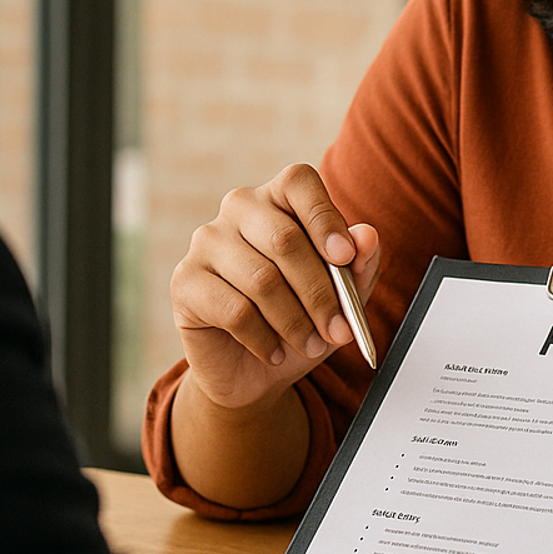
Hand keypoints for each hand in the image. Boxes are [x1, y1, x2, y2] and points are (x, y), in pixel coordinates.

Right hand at [168, 163, 381, 412]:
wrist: (254, 370)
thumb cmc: (300, 319)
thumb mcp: (342, 295)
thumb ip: (360, 263)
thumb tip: (367, 235)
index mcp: (278, 198)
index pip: (299, 182)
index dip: (324, 218)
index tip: (345, 257)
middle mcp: (238, 209)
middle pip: (284, 239)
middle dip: (320, 292)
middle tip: (338, 329)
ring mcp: (206, 241)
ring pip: (261, 280)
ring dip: (295, 322)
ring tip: (311, 345)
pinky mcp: (185, 281)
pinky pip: (234, 310)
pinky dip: (264, 338)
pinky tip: (275, 352)